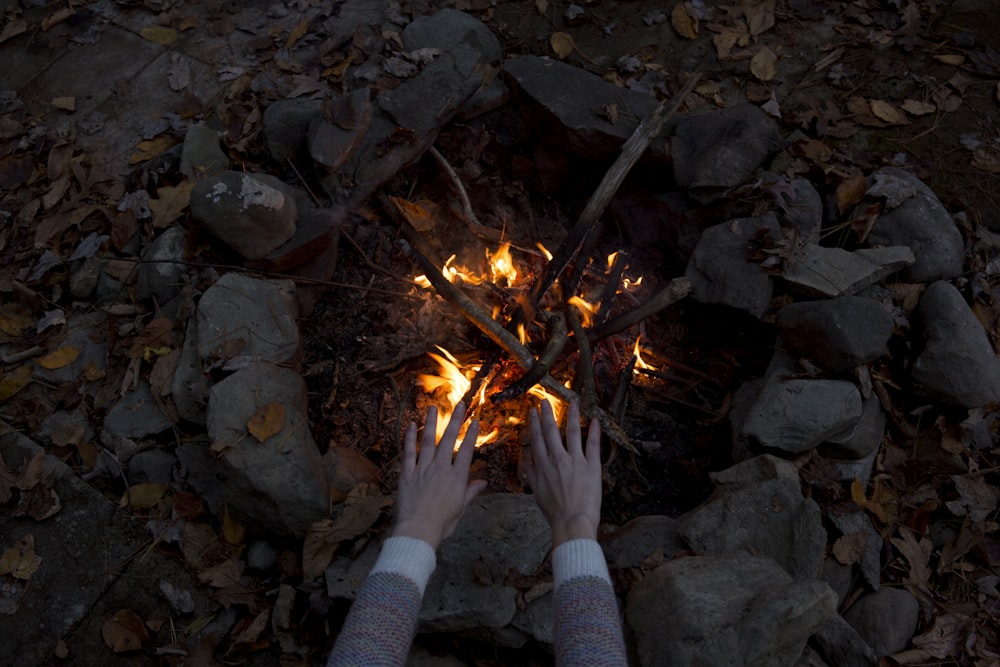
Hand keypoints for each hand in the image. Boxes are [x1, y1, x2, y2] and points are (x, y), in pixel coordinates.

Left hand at [392, 403, 486, 549]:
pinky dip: (409, 439)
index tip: (474, 421)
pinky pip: (409, 453)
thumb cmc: (442, 523)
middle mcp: (440, 468)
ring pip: (428, 441)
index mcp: (456, 477)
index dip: (471, 434)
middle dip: (455, 421)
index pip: (466, 450)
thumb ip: (471, 492)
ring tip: (433, 408)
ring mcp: (423, 469)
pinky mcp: (407, 474)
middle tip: (459, 405)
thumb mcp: (461, 508)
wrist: (418, 530)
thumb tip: (483, 483)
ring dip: (431, 423)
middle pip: (449, 440)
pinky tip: (411, 426)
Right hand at [524, 399, 601, 547]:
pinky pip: (593, 444)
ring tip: (572, 402)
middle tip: (545, 401)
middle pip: (551, 431)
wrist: (572, 522)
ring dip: (572, 415)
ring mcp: (575, 460)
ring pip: (572, 432)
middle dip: (547, 414)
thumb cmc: (555, 512)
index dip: (534, 423)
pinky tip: (595, 420)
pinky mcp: (591, 466)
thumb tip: (526, 464)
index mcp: (543, 466)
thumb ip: (532, 477)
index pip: (537, 439)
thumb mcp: (538, 494)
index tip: (533, 411)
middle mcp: (557, 459)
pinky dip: (595, 431)